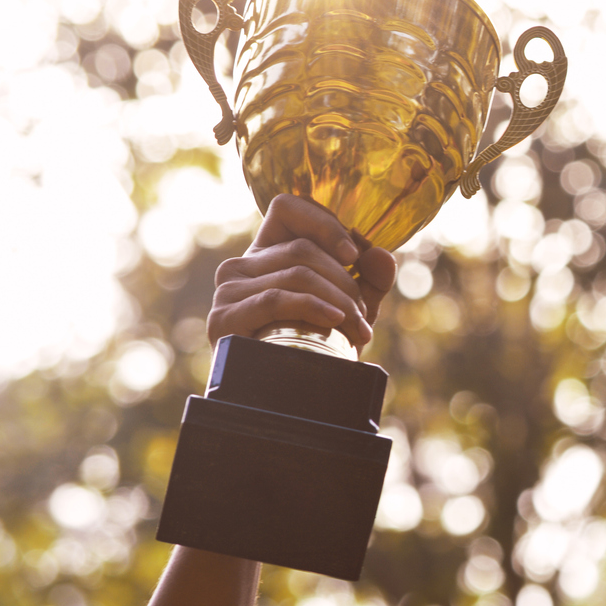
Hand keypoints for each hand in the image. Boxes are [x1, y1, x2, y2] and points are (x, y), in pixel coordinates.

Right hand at [207, 194, 397, 349]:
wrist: (282, 398)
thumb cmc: (313, 349)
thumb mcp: (348, 309)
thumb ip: (369, 281)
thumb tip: (381, 255)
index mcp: (266, 253)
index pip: (287, 207)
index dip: (323, 223)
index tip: (353, 254)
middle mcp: (241, 265)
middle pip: (303, 249)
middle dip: (346, 281)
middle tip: (364, 316)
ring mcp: (228, 290)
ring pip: (296, 273)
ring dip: (339, 300)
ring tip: (358, 329)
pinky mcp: (224, 318)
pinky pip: (276, 298)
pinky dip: (312, 306)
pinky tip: (334, 321)